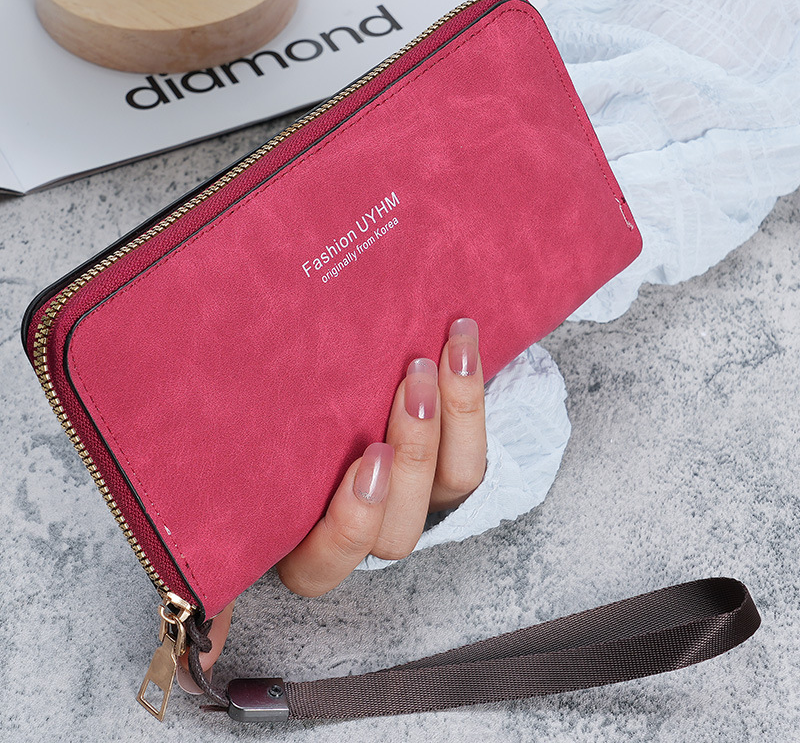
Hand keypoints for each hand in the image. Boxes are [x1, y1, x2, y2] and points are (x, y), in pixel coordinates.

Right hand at [177, 317, 486, 690]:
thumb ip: (216, 549)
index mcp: (307, 545)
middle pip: (403, 527)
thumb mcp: (235, 489)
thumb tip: (202, 662)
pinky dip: (473, 395)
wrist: (325, 394)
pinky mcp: (448, 463)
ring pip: (452, 484)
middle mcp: (368, 527)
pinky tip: (463, 337)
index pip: (328, 564)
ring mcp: (414, 495)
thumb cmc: (267, 446)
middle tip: (411, 383)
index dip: (353, 523)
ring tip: (440, 356)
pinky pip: (475, 448)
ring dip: (455, 418)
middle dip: (414, 452)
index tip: (366, 462)